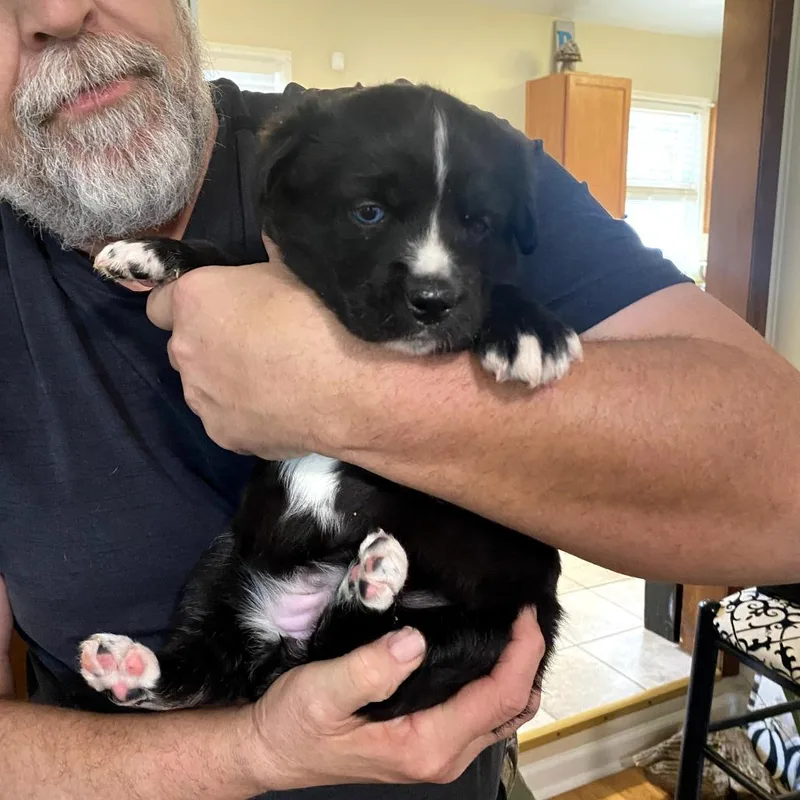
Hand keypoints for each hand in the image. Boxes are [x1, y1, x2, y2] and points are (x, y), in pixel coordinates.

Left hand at [146, 242, 366, 458]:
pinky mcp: (221, 434)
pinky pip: (225, 418)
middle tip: (253, 343)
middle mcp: (185, 349)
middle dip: (208, 343)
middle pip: (183, 345)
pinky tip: (279, 408)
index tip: (220, 307)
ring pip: (201, 386)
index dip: (190, 303)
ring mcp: (200, 397)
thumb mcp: (295, 270)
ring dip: (223, 380)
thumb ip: (269, 259)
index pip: (160, 300)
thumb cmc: (321, 320)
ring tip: (270, 381)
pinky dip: (244, 413)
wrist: (347, 390)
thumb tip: (270, 239)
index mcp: (194, 299)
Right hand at [241, 608, 543, 790]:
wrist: (274, 751)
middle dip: (528, 660)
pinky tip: (485, 653)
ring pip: (502, 715)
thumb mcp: (322, 692)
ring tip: (511, 627)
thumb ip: (369, 669)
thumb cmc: (295, 724)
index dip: (522, 653)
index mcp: (427, 744)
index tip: (525, 611)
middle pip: (513, 708)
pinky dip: (496, 684)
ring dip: (516, 673)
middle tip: (523, 611)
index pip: (499, 696)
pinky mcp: (430, 744)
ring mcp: (439, 754)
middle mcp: (443, 756)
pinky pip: (482, 715)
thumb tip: (416, 641)